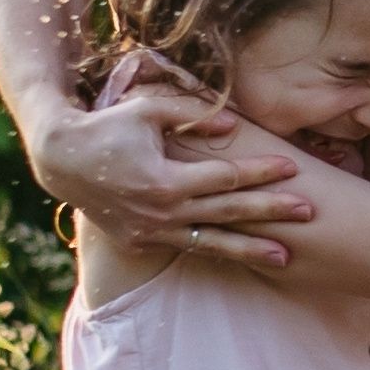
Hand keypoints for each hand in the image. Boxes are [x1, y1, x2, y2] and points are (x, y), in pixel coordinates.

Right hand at [38, 85, 310, 267]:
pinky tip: (244, 257)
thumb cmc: (108, 127)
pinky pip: (188, 249)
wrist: (62, 161)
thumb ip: (191, 115)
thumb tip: (234, 125)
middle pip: (227, 212)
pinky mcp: (143, 242)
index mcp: (165, 180)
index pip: (224, 177)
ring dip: (250, 250)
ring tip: (287, 258)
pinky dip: (217, 252)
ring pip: (212, 243)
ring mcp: (152, 232)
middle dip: (270, 211)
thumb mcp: (146, 111)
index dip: (259, 171)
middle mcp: (161, 212)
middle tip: (308, 212)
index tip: (292, 167)